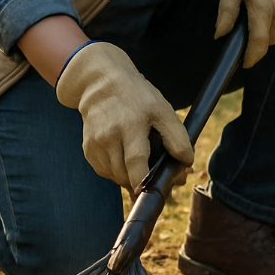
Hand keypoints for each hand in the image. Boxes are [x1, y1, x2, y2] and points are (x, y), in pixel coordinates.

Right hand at [55, 42, 192, 192]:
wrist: (101, 84)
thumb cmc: (137, 98)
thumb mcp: (162, 109)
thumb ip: (176, 136)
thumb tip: (186, 162)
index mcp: (131, 125)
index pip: (136, 162)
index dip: (143, 182)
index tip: (152, 190)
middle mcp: (110, 135)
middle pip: (125, 175)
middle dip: (141, 182)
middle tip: (155, 178)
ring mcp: (96, 143)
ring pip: (115, 176)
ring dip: (129, 178)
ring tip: (139, 164)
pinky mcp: (88, 148)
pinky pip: (104, 171)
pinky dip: (116, 171)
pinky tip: (123, 157)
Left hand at [215, 0, 274, 67]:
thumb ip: (226, 12)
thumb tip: (220, 35)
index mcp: (261, 6)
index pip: (258, 43)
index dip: (251, 57)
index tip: (245, 63)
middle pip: (267, 42)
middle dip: (257, 40)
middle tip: (249, 23)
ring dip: (268, 33)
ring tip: (261, 12)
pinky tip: (273, 9)